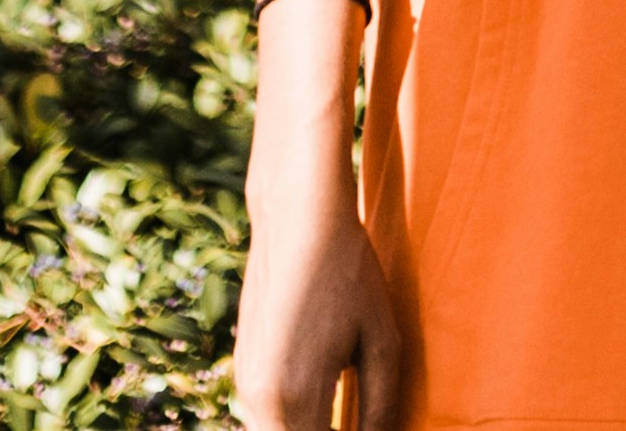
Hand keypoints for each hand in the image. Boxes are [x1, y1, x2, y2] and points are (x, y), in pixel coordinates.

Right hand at [234, 167, 414, 430]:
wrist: (296, 216)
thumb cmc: (348, 272)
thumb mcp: (382, 342)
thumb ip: (381, 410)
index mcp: (295, 398)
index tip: (373, 430)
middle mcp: (259, 400)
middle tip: (362, 422)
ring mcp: (245, 384)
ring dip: (310, 430)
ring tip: (347, 417)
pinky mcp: (244, 369)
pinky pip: (269, 416)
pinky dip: (297, 420)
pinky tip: (329, 401)